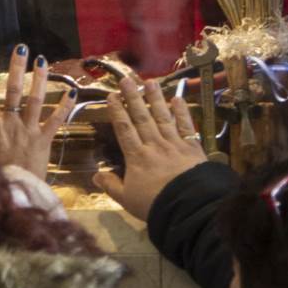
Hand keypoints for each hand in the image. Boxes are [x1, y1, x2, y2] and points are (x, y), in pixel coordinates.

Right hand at [0, 48, 66, 177]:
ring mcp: (27, 131)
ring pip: (34, 100)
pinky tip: (72, 93)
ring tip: (42, 60)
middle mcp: (9, 125)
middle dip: (16, 68)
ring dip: (39, 79)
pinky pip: (55, 121)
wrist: (12, 195)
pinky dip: (64, 107)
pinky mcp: (43, 141)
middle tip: (21, 47)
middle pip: (12, 91)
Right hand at [95, 73, 205, 221]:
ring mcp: (174, 144)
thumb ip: (112, 186)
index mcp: (137, 157)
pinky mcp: (192, 147)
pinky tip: (178, 99)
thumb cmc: (155, 205)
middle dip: (133, 97)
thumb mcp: (127, 200)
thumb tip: (95, 175)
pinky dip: (182, 112)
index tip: (112, 96)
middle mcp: (154, 145)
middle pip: (142, 117)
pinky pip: (185, 126)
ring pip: (162, 117)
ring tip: (150, 82)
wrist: (188, 207)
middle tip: (127, 80)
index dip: (117, 111)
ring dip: (155, 99)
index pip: (124, 129)